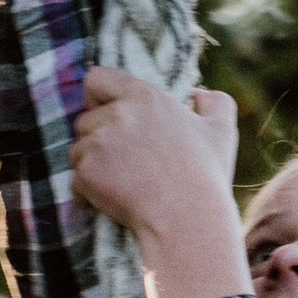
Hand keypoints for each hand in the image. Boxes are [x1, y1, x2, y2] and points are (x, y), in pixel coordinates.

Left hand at [71, 70, 242, 297]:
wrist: (188, 219)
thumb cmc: (206, 175)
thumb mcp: (221, 130)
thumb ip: (214, 102)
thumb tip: (198, 94)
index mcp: (145, 97)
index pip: (97, 78)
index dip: (96, 96)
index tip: (105, 111)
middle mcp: (117, 114)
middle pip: (85, 120)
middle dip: (97, 139)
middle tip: (123, 160)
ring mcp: (98, 143)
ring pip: (77, 150)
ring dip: (92, 165)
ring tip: (122, 183)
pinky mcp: (86, 172)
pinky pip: (75, 181)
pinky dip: (88, 193)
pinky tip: (113, 201)